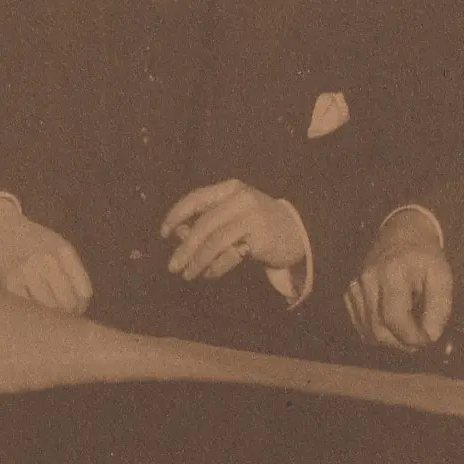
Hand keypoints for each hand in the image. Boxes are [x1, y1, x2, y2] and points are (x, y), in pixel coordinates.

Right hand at [0, 198, 92, 314]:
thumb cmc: (28, 238)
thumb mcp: (55, 244)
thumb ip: (68, 269)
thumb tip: (79, 304)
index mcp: (64, 251)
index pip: (84, 291)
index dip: (81, 307)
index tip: (74, 311)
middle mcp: (49, 260)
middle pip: (68, 303)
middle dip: (66, 315)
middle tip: (58, 318)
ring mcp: (28, 271)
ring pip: (49, 308)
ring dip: (49, 318)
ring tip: (44, 318)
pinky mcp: (9, 281)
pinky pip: (28, 306)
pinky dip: (30, 314)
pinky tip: (28, 313)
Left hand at [159, 180, 306, 278]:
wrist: (300, 232)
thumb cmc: (260, 224)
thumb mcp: (234, 215)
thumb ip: (209, 221)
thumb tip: (178, 235)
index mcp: (231, 188)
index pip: (196, 198)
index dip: (176, 215)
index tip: (163, 233)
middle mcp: (241, 199)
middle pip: (204, 224)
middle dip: (185, 248)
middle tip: (172, 266)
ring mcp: (252, 217)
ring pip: (214, 241)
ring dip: (197, 261)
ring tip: (187, 274)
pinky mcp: (260, 238)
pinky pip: (230, 255)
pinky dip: (215, 267)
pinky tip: (208, 275)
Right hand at [344, 209, 452, 351]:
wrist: (402, 234)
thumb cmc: (425, 257)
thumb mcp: (442, 276)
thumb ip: (440, 307)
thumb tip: (430, 337)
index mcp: (392, 273)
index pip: (394, 318)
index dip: (412, 337)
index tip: (428, 339)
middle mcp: (368, 280)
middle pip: (378, 328)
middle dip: (402, 343)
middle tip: (420, 341)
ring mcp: (355, 286)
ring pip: (367, 331)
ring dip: (390, 342)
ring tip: (409, 334)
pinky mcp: (350, 292)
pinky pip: (359, 325)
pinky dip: (376, 334)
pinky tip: (392, 328)